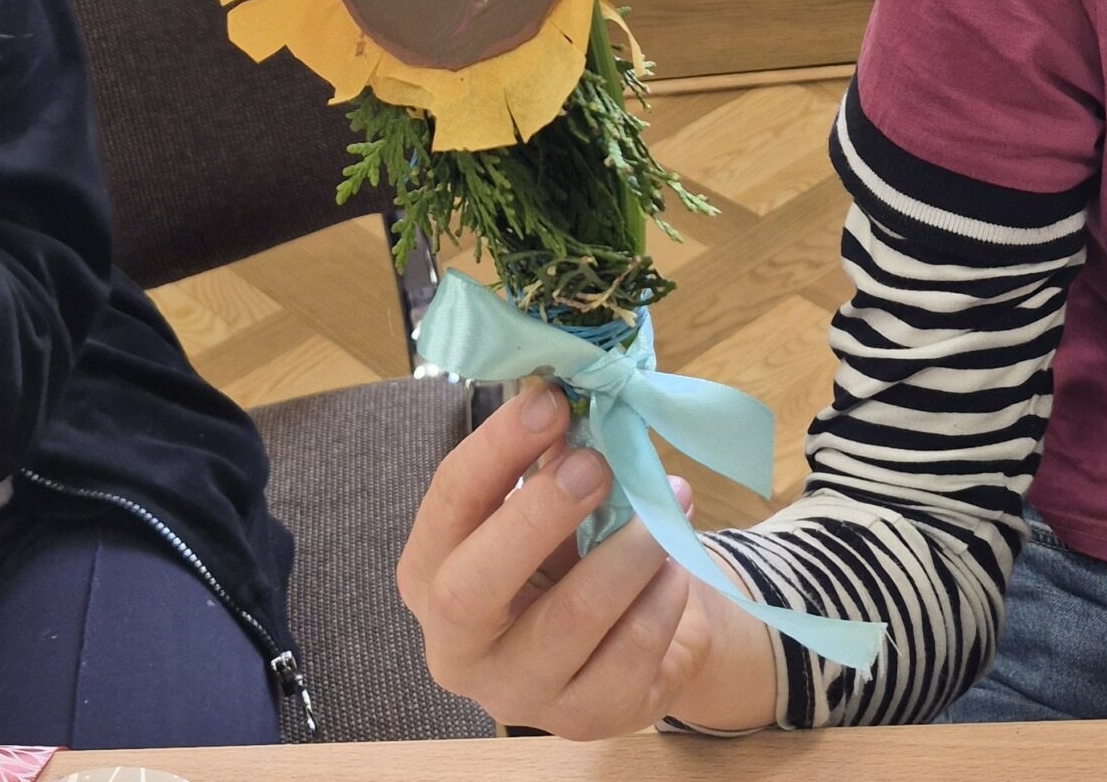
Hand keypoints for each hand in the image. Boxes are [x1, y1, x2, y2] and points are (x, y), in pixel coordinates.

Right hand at [397, 381, 777, 737]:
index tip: (551, 399)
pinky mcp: (583, 719)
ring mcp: (517, 694)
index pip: (447, 504)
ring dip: (628, 549)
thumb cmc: (570, 551)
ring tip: (670, 499)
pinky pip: (630, 654)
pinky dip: (662, 597)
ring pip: (569, 622)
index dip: (496, 448)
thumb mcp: (549, 503)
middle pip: (470, 589)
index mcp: (431, 572)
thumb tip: (575, 387)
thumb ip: (552, 455)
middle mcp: (456, 646)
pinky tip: (675, 566)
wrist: (627, 638)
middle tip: (595, 464)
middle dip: (536, 516)